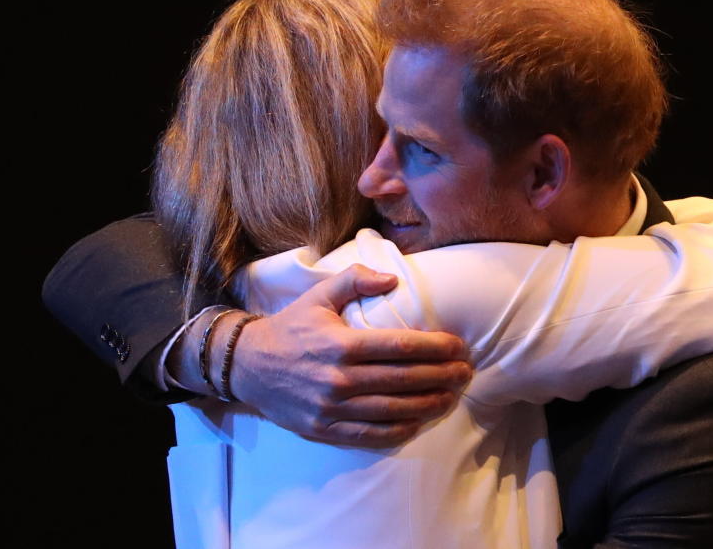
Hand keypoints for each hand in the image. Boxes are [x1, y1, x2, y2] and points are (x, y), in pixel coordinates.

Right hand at [227, 264, 471, 446]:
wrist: (246, 366)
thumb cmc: (290, 327)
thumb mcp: (318, 295)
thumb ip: (354, 279)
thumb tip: (392, 279)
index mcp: (342, 344)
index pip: (401, 347)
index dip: (436, 348)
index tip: (459, 347)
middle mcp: (339, 378)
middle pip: (404, 379)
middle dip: (441, 376)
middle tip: (466, 372)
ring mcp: (332, 408)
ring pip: (392, 410)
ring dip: (428, 404)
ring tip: (452, 397)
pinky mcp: (324, 429)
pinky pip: (369, 435)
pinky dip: (398, 431)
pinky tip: (419, 422)